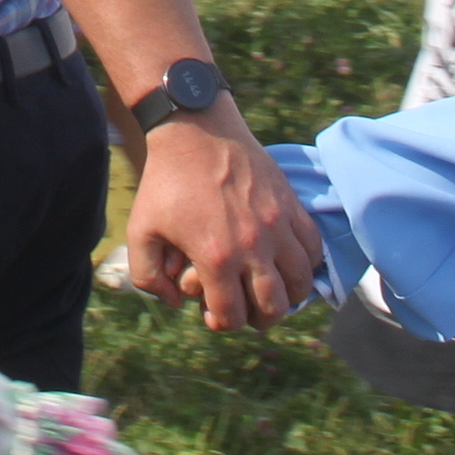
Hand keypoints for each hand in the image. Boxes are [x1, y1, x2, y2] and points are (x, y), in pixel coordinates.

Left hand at [119, 115, 320, 335]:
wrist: (195, 132)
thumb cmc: (166, 182)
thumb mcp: (140, 230)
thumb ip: (147, 277)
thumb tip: (176, 304)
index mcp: (216, 257)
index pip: (232, 315)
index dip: (223, 323)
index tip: (215, 314)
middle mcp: (253, 247)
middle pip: (273, 308)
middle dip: (260, 319)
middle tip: (249, 311)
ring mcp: (278, 226)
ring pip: (301, 284)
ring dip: (287, 297)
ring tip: (272, 291)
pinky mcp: (291, 206)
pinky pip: (314, 249)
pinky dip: (306, 264)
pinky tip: (288, 262)